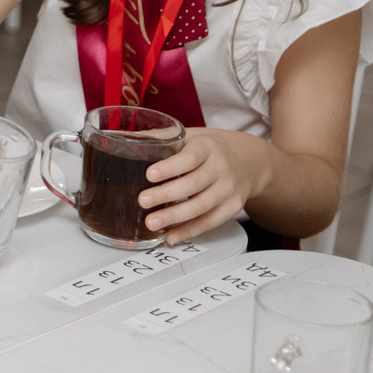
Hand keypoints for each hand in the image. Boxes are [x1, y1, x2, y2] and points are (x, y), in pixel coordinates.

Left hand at [139, 127, 270, 242]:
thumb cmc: (211, 147)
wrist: (251, 160)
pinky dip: (190, 231)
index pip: (190, 158)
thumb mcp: (190, 136)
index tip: (150, 174)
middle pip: (194, 184)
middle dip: (166, 194)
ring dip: (175, 217)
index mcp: (207, 147)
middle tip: (143, 201)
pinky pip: (210, 222)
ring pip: (202, 206)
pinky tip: (171, 236)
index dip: (170, 167)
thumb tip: (121, 138)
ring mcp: (228, 190)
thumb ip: (161, 138)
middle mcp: (221, 168)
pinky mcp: (232, 207)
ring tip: (151, 223)